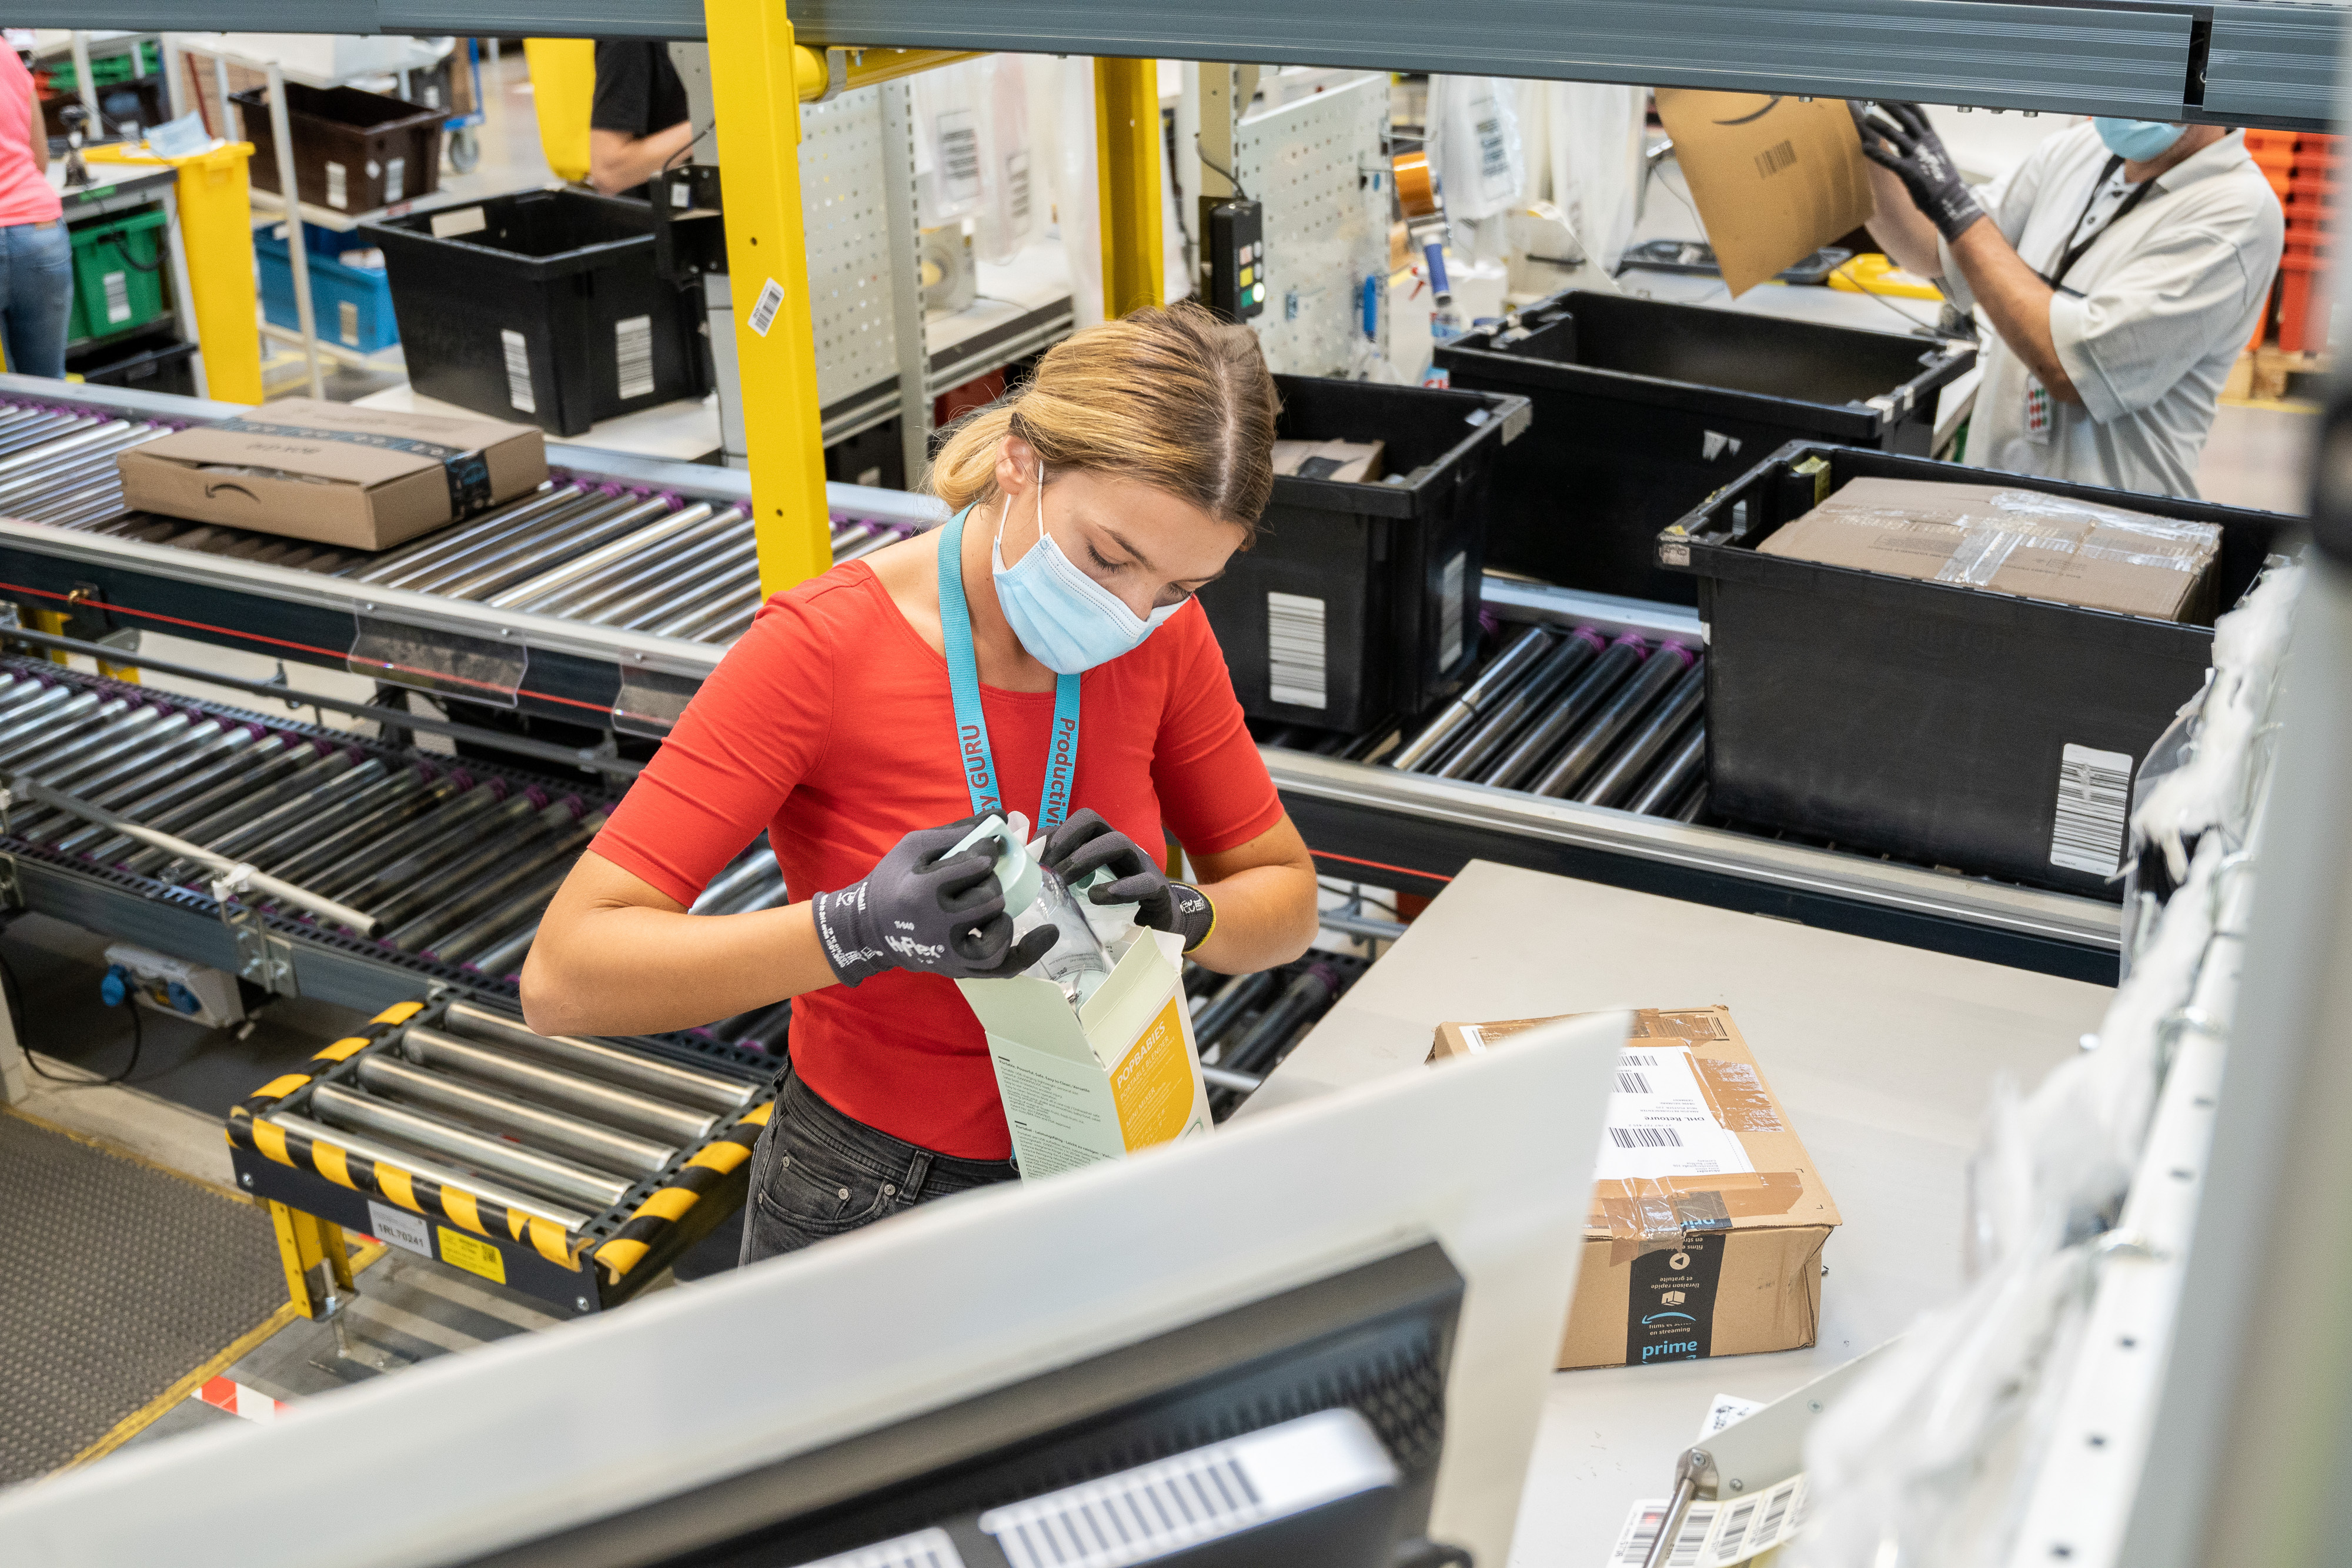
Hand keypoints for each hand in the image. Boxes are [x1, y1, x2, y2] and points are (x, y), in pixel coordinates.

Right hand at [810, 820, 1057, 986]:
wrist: (870, 928)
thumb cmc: (894, 880)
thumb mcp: (916, 845)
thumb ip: (958, 829)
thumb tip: (1004, 814)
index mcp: (921, 892)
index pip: (973, 867)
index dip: (987, 850)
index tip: (987, 846)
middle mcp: (937, 928)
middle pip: (988, 899)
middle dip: (991, 881)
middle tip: (982, 876)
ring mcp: (950, 954)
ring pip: (997, 937)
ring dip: (1000, 914)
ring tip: (992, 903)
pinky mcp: (961, 969)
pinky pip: (1003, 966)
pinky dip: (1029, 950)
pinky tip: (1049, 932)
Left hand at [1038, 809, 1215, 951]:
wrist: (1163, 926)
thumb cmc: (1120, 905)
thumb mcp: (1090, 888)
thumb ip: (1067, 875)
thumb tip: (1034, 865)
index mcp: (1104, 844)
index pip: (1080, 821)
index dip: (1056, 833)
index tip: (1035, 858)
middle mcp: (1123, 848)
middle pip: (1095, 821)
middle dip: (1067, 839)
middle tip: (1048, 867)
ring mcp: (1142, 866)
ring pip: (1119, 842)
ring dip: (1087, 857)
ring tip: (1066, 880)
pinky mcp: (1158, 891)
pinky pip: (1144, 882)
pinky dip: (1121, 888)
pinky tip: (1099, 896)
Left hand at [1850, 101, 1984, 242]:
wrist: (1953, 203)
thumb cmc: (1942, 182)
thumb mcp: (1935, 157)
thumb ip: (1923, 146)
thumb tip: (1911, 138)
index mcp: (1933, 139)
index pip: (1919, 114)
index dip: (1905, 101)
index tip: (1893, 90)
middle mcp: (1926, 145)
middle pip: (1907, 119)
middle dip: (1891, 106)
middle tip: (1876, 96)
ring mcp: (1919, 158)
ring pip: (1897, 136)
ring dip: (1880, 126)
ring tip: (1866, 119)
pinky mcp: (1911, 174)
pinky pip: (1891, 161)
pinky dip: (1877, 153)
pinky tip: (1864, 147)